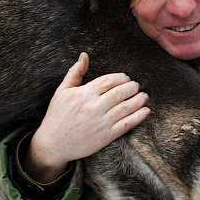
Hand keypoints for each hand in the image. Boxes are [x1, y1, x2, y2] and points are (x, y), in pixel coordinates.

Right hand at [24, 52, 150, 182]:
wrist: (53, 144)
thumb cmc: (57, 116)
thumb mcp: (62, 91)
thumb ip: (75, 72)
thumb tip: (84, 55)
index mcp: (84, 93)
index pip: (109, 81)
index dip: (121, 78)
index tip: (126, 78)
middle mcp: (94, 106)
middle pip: (120, 92)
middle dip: (132, 87)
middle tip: (137, 86)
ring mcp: (101, 122)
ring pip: (126, 107)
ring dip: (139, 100)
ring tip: (144, 96)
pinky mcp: (106, 136)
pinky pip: (126, 124)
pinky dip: (139, 117)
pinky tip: (146, 111)